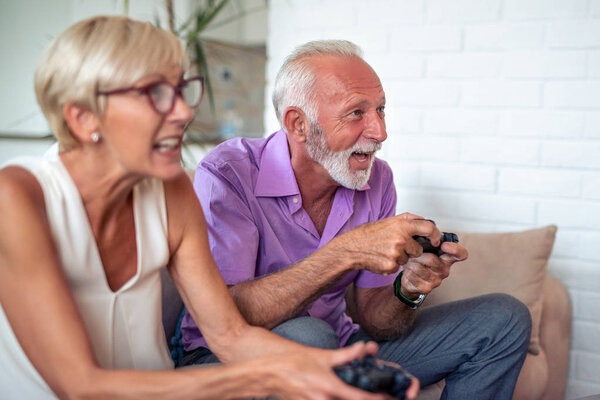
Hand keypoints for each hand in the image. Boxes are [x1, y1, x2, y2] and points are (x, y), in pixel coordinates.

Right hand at [265, 341, 418, 398]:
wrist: (268, 374)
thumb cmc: (294, 362)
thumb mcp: (321, 356)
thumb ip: (345, 355)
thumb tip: (364, 348)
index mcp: (331, 387)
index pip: (361, 398)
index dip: (378, 399)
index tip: (388, 396)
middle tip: (379, 395)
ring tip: (358, 393)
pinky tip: (341, 395)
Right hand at [328, 213, 440, 275]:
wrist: (352, 248)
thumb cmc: (370, 234)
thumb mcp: (389, 221)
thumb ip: (408, 220)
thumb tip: (426, 222)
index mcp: (402, 225)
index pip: (429, 228)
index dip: (435, 235)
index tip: (435, 241)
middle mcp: (401, 238)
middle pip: (419, 249)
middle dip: (411, 249)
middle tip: (395, 245)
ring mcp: (396, 253)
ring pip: (408, 259)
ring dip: (400, 257)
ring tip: (385, 251)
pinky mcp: (391, 266)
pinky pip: (399, 267)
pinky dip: (392, 264)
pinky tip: (381, 258)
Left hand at [399, 241, 467, 298]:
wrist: (411, 280)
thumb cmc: (418, 261)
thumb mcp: (423, 248)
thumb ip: (426, 238)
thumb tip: (420, 227)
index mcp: (447, 258)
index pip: (460, 254)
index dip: (455, 249)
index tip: (445, 245)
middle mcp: (444, 269)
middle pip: (431, 259)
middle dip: (417, 255)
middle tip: (413, 254)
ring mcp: (436, 280)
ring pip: (419, 267)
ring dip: (411, 263)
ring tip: (410, 262)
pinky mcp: (426, 288)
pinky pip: (412, 276)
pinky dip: (407, 272)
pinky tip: (409, 272)